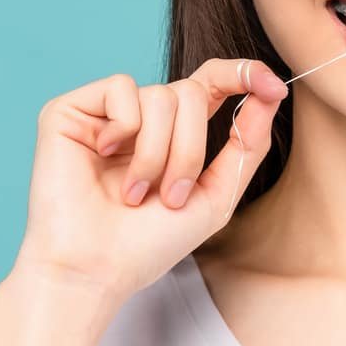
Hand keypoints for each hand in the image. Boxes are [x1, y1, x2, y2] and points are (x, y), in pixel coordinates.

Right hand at [10, 58, 288, 300]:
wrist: (95, 270)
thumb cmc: (148, 244)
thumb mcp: (217, 197)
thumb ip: (247, 144)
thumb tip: (274, 91)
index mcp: (175, 134)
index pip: (213, 84)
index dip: (244, 75)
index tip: (274, 85)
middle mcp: (142, 118)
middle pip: (192, 92)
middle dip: (191, 149)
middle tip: (170, 195)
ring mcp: (106, 113)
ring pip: (161, 95)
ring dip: (159, 153)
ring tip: (135, 193)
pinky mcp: (72, 110)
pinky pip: (122, 88)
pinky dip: (125, 128)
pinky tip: (105, 156)